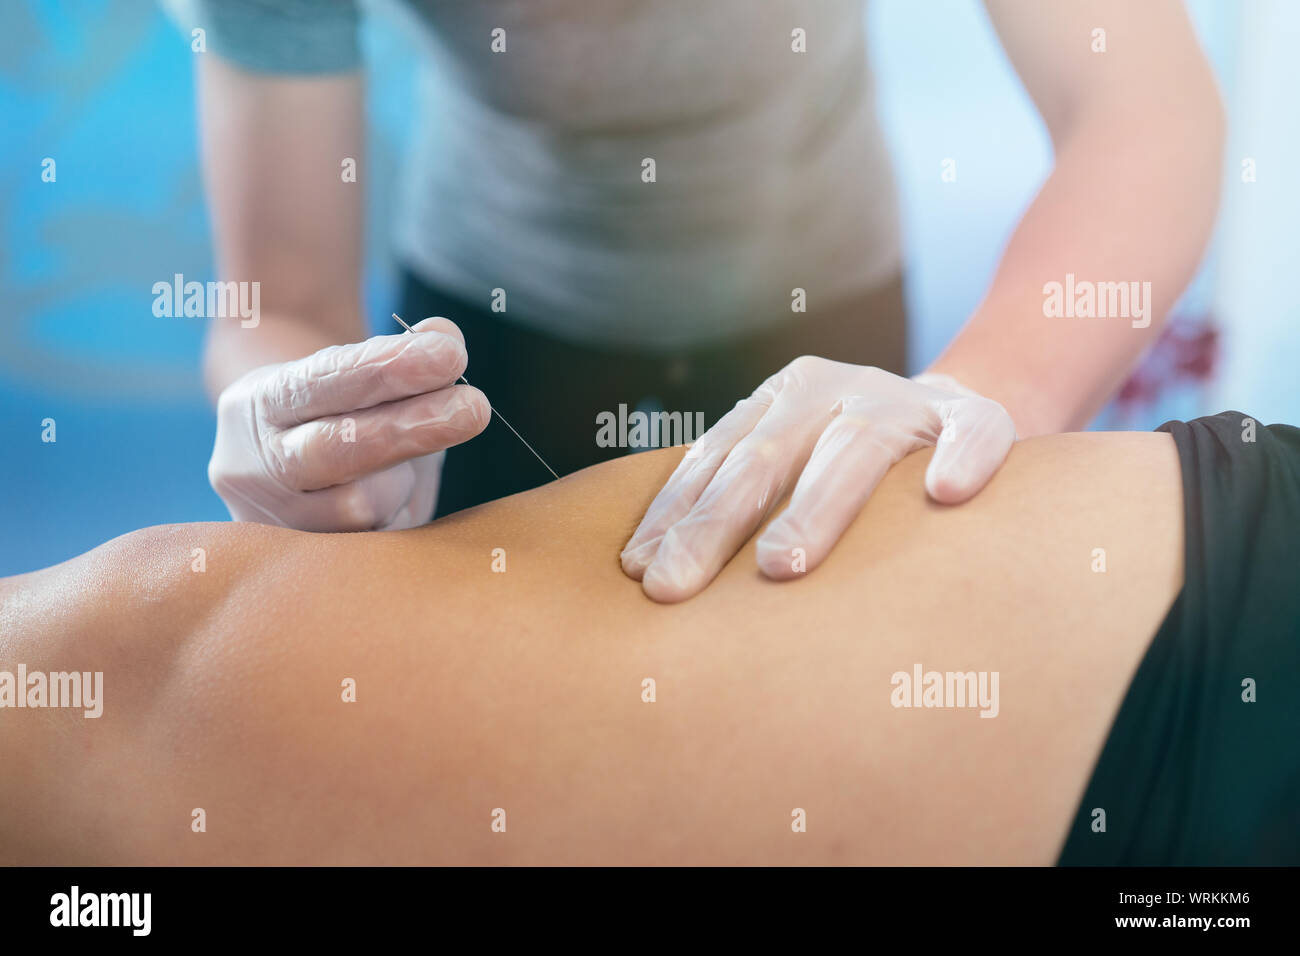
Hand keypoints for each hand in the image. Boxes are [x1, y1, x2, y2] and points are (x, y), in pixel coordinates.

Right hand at [208, 317, 488, 530]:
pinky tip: (411, 494)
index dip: (385, 369)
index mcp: (256, 406)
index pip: (320, 382)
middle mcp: (253, 469)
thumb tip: (445, 339)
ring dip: (406, 478)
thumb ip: (406, 351)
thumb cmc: (340, 409)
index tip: (449, 353)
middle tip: (475, 406)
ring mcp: (278, 524)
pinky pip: (378, 544)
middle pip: (334, 451)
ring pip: (359, 506)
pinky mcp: (313, 565)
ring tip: (416, 459)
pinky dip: (404, 512)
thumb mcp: (359, 372)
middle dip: (410, 427)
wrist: (288, 459)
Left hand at [620, 356, 1016, 601]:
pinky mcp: (977, 419)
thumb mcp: (790, 459)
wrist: (954, 416)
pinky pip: (974, 434)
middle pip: (766, 458)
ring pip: (856, 449)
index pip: (716, 458)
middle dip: (715, 525)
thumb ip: (731, 494)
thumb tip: (640, 572)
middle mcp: (834, 390)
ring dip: (815, 507)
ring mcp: (906, 403)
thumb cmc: (847, 463)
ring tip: (779, 565)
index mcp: (780, 399)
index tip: (639, 571)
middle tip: (677, 587)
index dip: (675, 514)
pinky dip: (962, 458)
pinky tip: (947, 493)